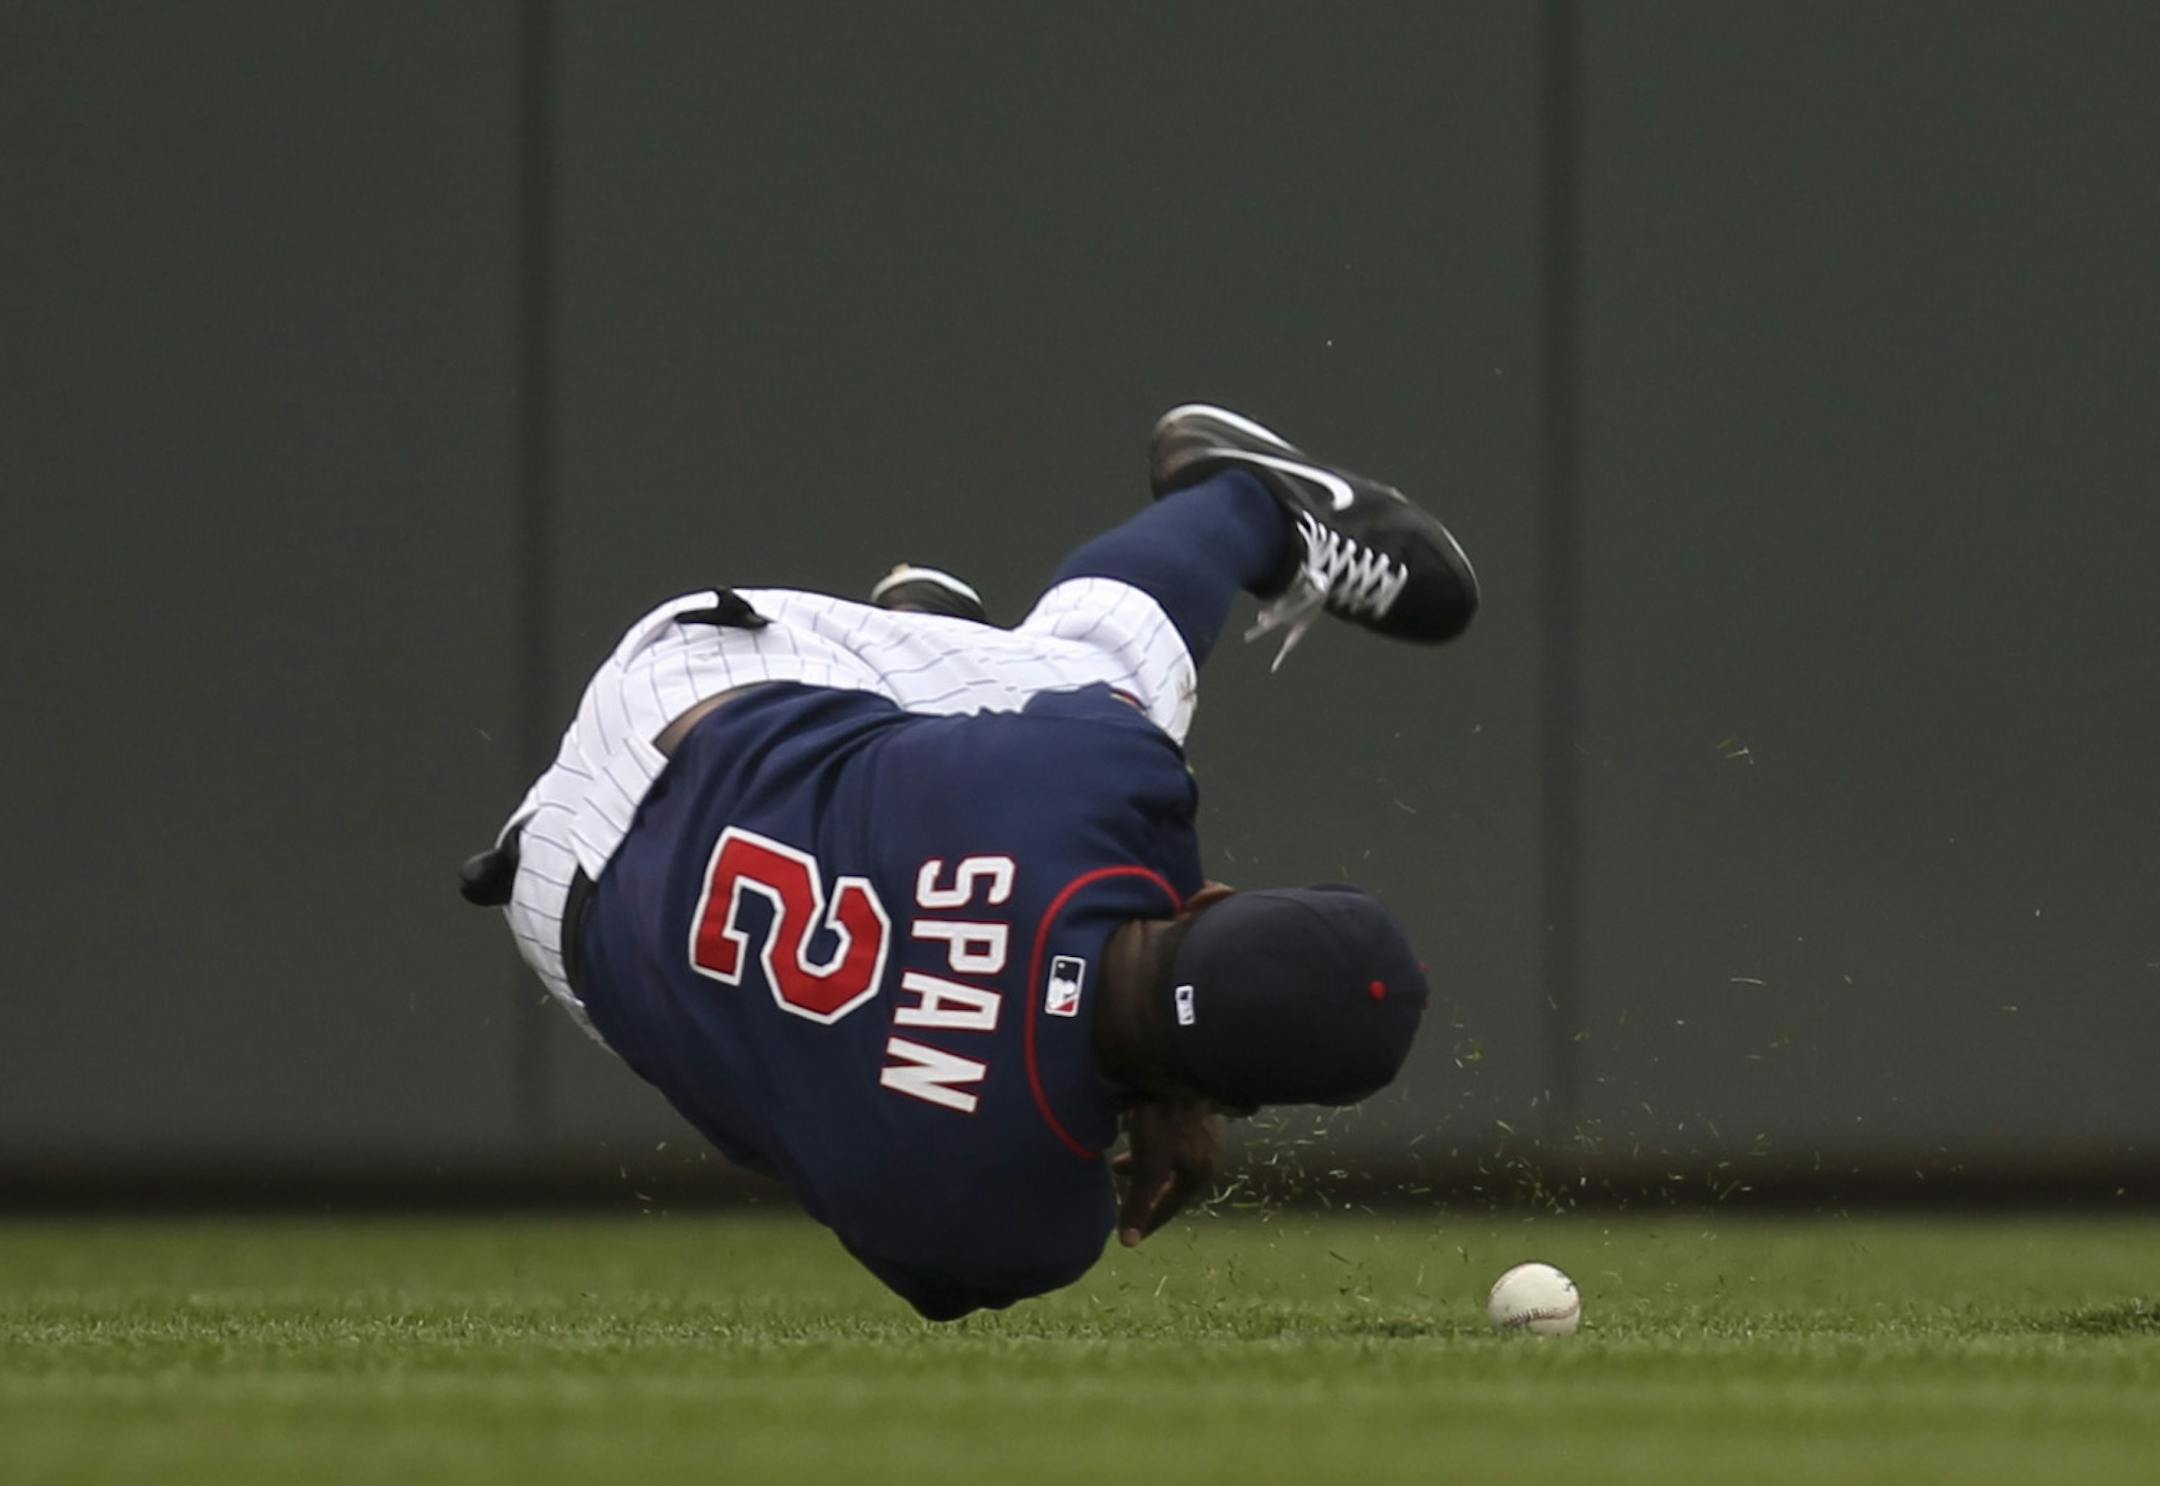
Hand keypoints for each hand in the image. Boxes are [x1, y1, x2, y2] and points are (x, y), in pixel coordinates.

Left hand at [1112, 1100, 1220, 1246]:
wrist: (1174, 1063)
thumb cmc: (1162, 1118)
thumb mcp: (1149, 1164)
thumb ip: (1139, 1202)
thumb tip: (1129, 1243)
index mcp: (1199, 1172)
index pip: (1170, 1207)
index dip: (1147, 1222)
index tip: (1129, 1235)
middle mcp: (1205, 1154)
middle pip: (1172, 1184)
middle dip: (1146, 1195)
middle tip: (1125, 1202)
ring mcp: (1200, 1130)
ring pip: (1168, 1160)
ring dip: (1143, 1168)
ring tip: (1119, 1166)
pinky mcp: (1190, 1109)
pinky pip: (1167, 1140)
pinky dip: (1148, 1147)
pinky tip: (1133, 1134)